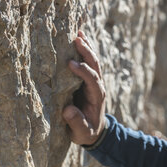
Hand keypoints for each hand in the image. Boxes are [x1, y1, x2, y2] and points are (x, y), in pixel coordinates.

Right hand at [62, 30, 105, 145]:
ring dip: (88, 47)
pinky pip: (89, 62)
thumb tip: (68, 110)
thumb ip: (76, 123)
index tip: (71, 63)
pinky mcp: (90, 79)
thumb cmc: (87, 132)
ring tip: (79, 33)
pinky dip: (85, 49)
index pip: (92, 80)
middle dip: (87, 52)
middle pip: (96, 66)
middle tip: (77, 39)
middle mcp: (98, 86)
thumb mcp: (82, 133)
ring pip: (94, 61)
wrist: (95, 130)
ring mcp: (95, 81)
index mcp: (97, 97)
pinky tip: (80, 37)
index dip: (84, 71)